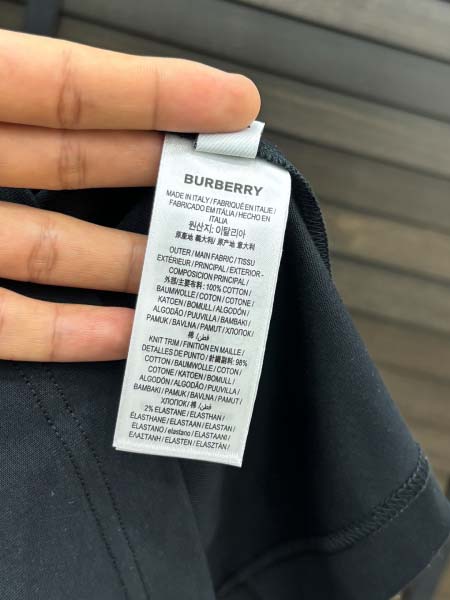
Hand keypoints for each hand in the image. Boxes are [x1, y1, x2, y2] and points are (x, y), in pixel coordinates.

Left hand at [0, 29, 259, 361]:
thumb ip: (10, 82)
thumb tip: (75, 84)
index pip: (65, 87)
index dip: (153, 93)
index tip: (234, 103)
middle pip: (74, 165)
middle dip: (157, 170)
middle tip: (225, 184)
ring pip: (53, 250)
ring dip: (126, 262)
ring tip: (191, 268)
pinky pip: (12, 323)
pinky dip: (72, 334)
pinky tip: (127, 333)